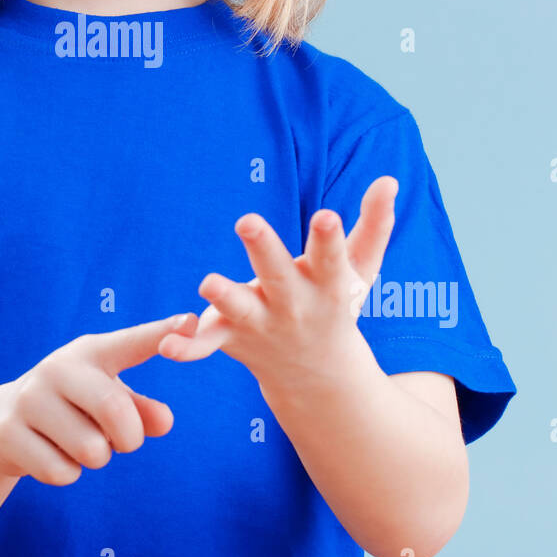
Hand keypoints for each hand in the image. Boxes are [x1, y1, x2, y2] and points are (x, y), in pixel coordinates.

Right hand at [0, 312, 198, 485]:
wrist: (3, 422)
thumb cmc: (73, 408)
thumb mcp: (108, 401)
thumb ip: (142, 411)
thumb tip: (165, 421)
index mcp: (91, 353)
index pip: (132, 343)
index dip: (162, 333)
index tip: (193, 322)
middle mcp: (58, 368)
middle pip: (116, 411)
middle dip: (129, 439)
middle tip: (120, 441)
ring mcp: (29, 398)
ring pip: (91, 450)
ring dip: (95, 458)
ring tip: (77, 442)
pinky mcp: (7, 432)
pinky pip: (62, 472)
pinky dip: (67, 473)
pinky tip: (51, 454)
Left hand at [157, 177, 398, 386]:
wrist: (320, 376)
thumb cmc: (338, 304)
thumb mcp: (361, 269)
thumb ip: (375, 224)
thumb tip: (389, 180)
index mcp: (326, 286)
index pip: (330, 258)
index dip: (328, 237)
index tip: (325, 216)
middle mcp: (293, 305)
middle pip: (277, 275)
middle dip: (264, 249)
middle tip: (247, 221)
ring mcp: (261, 324)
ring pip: (240, 309)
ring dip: (224, 297)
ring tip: (207, 282)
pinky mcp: (232, 337)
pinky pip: (208, 344)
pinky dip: (188, 347)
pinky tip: (168, 346)